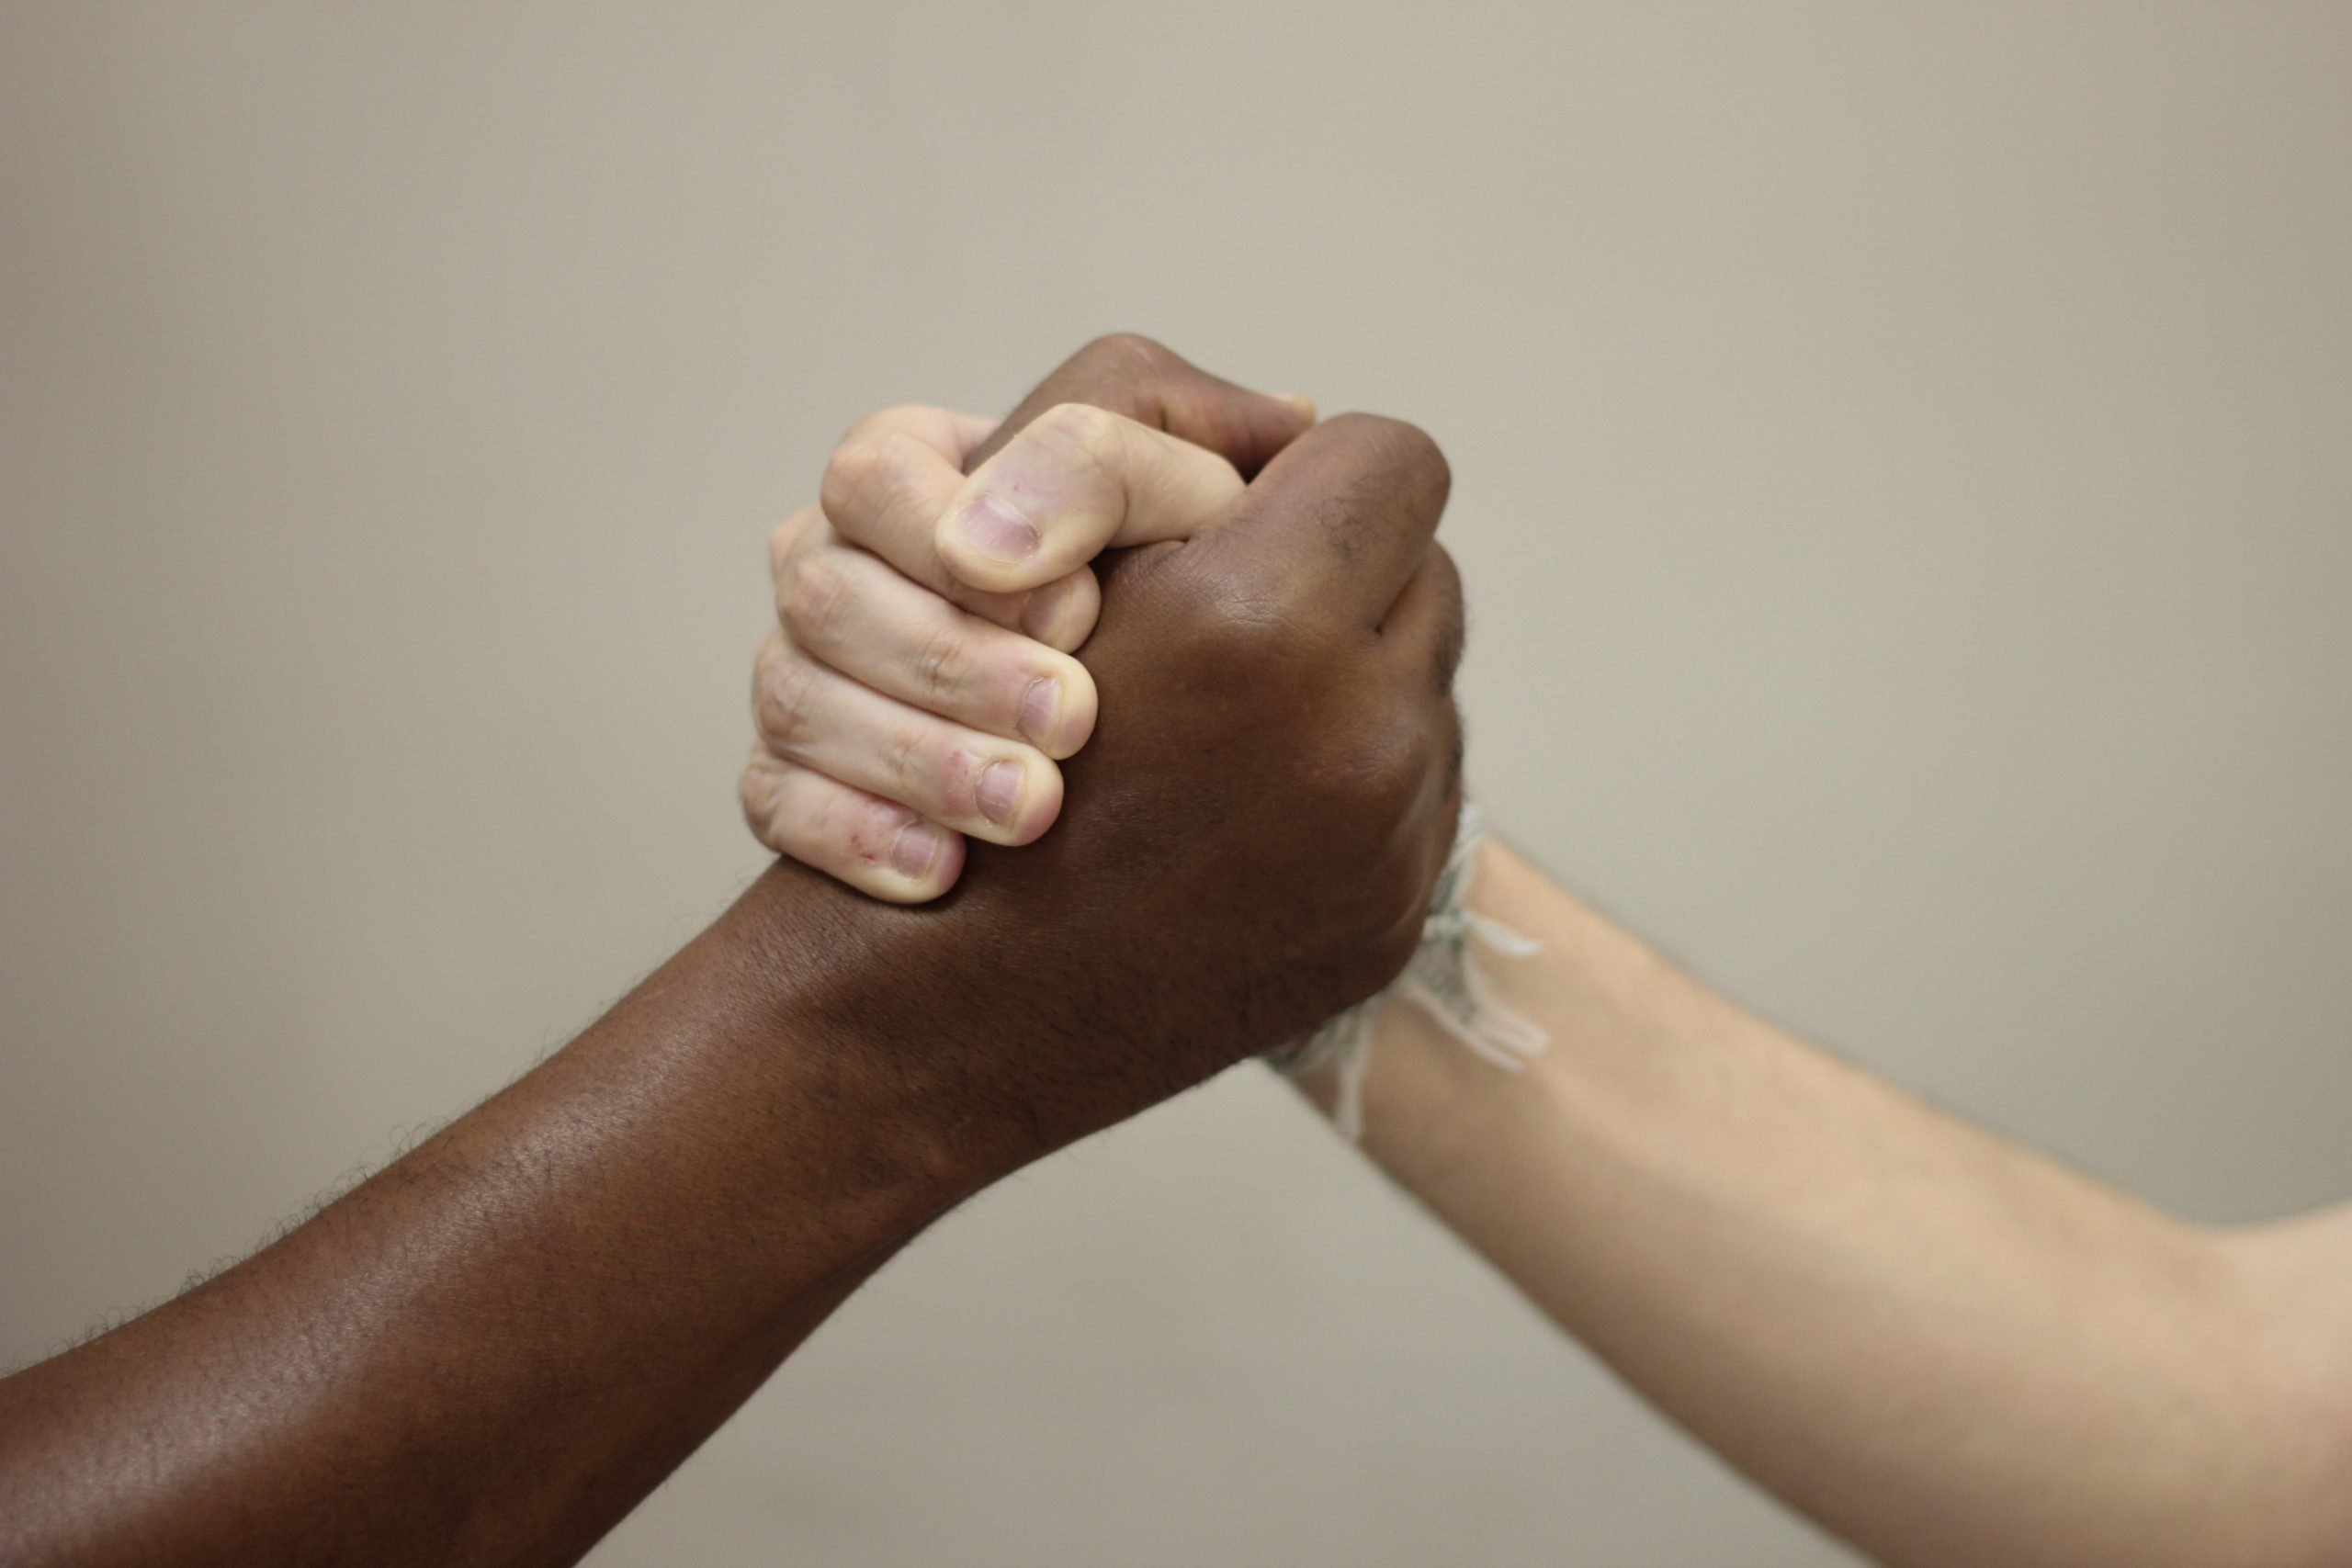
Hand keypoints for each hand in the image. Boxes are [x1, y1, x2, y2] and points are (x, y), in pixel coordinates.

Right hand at [743, 343, 1315, 901]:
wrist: (1131, 813)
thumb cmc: (1166, 617)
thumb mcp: (1191, 514)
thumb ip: (1213, 454)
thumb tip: (1296, 420)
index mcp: (916, 478)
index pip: (876, 472)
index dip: (962, 537)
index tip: (1081, 606)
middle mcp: (839, 567)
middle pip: (824, 589)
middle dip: (954, 661)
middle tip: (1076, 721)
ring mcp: (805, 677)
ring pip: (793, 697)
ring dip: (919, 756)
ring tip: (1036, 810)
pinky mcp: (791, 784)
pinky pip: (773, 803)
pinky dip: (855, 834)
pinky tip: (947, 872)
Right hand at [753, 335, 1467, 1158]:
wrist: (949, 1014)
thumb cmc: (947, 763)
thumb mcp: (1028, 566)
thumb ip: (1162, 464)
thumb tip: (1306, 427)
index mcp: (1264, 620)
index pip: (1387, 459)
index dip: (1312, 467)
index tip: (1252, 503)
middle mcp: (1360, 738)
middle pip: (1423, 574)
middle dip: (1338, 575)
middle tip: (1245, 605)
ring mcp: (1392, 846)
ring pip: (1424, 687)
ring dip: (1346, 679)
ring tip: (1236, 709)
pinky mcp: (1393, 924)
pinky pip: (1416, 795)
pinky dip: (1343, 780)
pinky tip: (1246, 800)